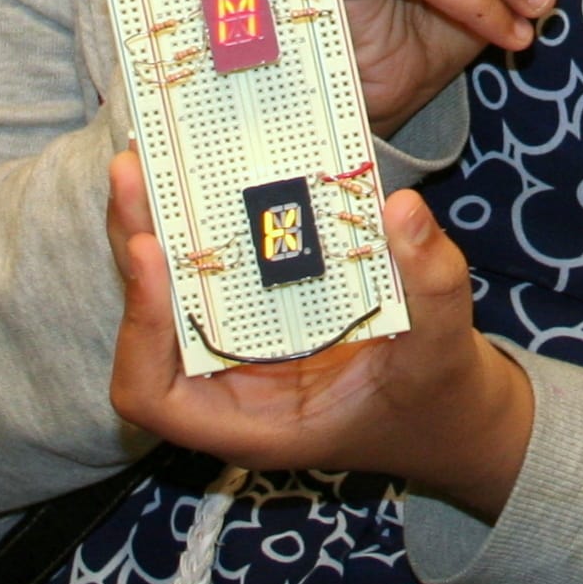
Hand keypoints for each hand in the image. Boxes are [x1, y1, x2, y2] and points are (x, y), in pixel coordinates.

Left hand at [107, 151, 531, 520]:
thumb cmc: (438, 398)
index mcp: (253, 422)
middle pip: (147, 326)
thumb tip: (401, 208)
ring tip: (145, 160)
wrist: (451, 412)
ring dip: (152, 229)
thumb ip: (431, 283)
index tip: (151, 255)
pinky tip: (199, 176)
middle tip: (131, 172)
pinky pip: (211, 274)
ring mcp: (240, 351)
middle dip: (134, 248)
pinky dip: (198, 229)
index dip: (140, 329)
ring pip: (170, 293)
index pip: (154, 395)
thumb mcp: (445, 347)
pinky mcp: (261, 315)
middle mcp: (229, 388)